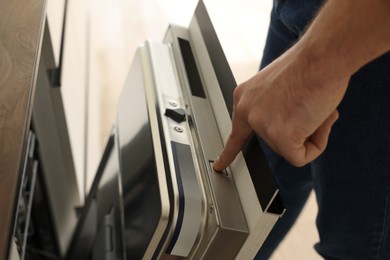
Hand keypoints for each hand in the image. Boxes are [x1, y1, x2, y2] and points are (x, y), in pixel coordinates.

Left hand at [213, 46, 347, 171]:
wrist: (323, 55)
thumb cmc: (309, 65)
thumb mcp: (278, 88)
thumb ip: (274, 109)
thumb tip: (291, 128)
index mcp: (245, 97)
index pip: (236, 132)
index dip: (229, 151)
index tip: (220, 165)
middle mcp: (248, 111)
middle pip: (274, 140)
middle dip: (296, 130)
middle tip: (309, 106)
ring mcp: (262, 125)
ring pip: (290, 148)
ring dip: (309, 133)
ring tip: (314, 107)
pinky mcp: (280, 136)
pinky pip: (301, 157)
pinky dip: (316, 145)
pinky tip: (319, 121)